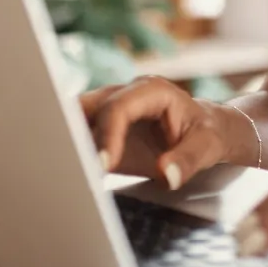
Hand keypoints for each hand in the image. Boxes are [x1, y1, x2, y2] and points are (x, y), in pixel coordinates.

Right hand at [79, 75, 239, 189]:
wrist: (206, 130)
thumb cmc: (208, 133)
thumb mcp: (207, 146)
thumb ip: (188, 160)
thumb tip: (168, 175)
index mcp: (151, 90)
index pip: (119, 108)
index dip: (108, 134)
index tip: (104, 164)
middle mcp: (125, 93)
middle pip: (86, 106)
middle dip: (72, 132)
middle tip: (65, 163)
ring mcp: (110, 108)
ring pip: (74, 118)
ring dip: (66, 141)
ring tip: (59, 168)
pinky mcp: (102, 127)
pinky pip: (77, 135)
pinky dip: (69, 150)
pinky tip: (65, 172)